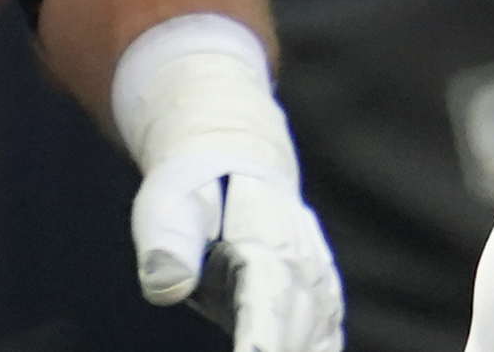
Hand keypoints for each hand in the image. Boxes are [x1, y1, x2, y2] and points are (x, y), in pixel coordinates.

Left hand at [119, 23, 345, 351]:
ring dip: (307, 347)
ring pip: (320, 326)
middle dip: (284, 350)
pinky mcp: (317, 291)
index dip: (263, 337)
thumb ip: (168, 242)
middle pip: (299, 323)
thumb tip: (166, 285)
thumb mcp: (168, 202)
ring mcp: (315, 275)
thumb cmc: (195, 188)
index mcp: (263, 237)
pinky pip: (327, 327)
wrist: (240, 160)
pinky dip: (321, 345)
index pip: (267, 296)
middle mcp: (300, 259)